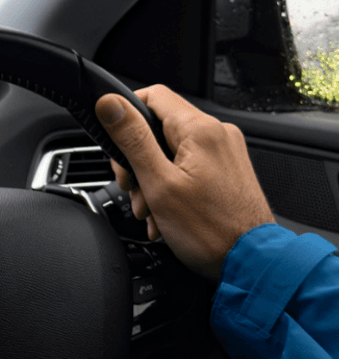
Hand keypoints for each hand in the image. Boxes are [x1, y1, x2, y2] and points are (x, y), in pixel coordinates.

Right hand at [95, 84, 272, 278]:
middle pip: (158, 127)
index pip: (152, 96)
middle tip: (133, 186)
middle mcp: (217, 134)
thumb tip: (109, 104)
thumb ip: (132, 140)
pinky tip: (165, 213)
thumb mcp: (158, 184)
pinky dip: (169, 186)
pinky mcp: (226, 171)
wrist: (250, 263)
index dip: (126, 115)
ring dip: (151, 179)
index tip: (114, 141)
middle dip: (136, 159)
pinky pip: (186, 167)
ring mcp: (224, 152)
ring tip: (151, 209)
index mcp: (200, 130)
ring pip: (170, 150)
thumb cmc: (210, 230)